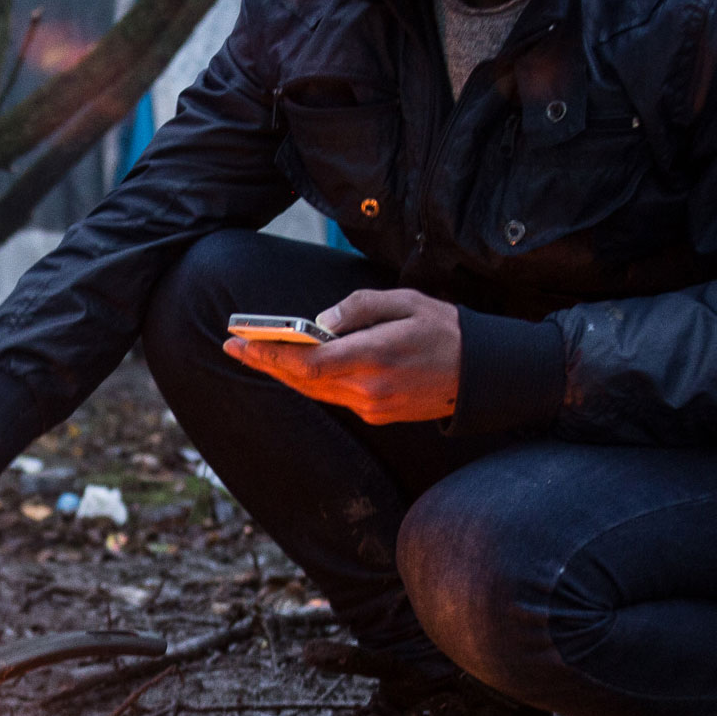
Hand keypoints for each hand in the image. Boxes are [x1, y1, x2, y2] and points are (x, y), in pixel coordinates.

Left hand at [223, 286, 462, 423]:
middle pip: (304, 381)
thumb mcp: (404, 301)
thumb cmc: (445, 329)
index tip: (243, 341)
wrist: (483, 373)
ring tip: (254, 354)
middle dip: (266, 363)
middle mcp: (369, 390)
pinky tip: (294, 367)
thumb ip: (358, 308)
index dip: (272, 355)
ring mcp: (373, 407)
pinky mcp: (378, 414)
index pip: (309, 364)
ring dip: (284, 374)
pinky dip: (311, 381)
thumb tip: (320, 322)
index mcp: (375, 357)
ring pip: (316, 391)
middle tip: (233, 346)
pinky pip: (335, 397)